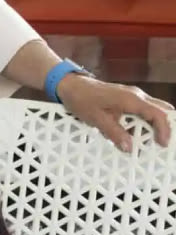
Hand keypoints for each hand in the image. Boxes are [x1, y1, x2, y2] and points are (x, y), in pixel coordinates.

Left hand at [56, 73, 173, 152]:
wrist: (71, 85)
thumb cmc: (82, 99)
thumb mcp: (97, 119)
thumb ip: (115, 133)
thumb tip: (129, 148)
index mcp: (131, 99)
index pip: (157, 114)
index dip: (164, 129)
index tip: (163, 144)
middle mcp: (136, 95)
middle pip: (161, 109)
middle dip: (164, 126)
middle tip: (159, 143)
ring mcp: (132, 95)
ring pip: (153, 109)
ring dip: (153, 124)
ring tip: (147, 141)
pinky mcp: (127, 97)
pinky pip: (142, 109)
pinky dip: (144, 121)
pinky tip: (135, 133)